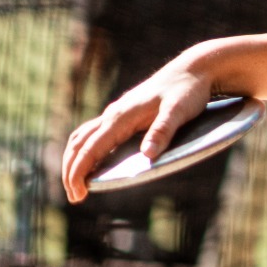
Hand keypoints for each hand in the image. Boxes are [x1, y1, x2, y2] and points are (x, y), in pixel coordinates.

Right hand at [60, 58, 215, 203]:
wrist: (194, 69)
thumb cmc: (188, 91)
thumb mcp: (179, 111)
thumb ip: (163, 131)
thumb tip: (147, 155)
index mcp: (121, 116)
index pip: (91, 148)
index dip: (80, 172)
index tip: (77, 194)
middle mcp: (113, 114)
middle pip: (79, 144)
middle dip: (71, 170)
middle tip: (74, 197)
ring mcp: (117, 113)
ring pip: (83, 137)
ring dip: (75, 160)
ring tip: (77, 183)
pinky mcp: (124, 114)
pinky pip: (95, 133)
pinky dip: (85, 149)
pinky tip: (93, 163)